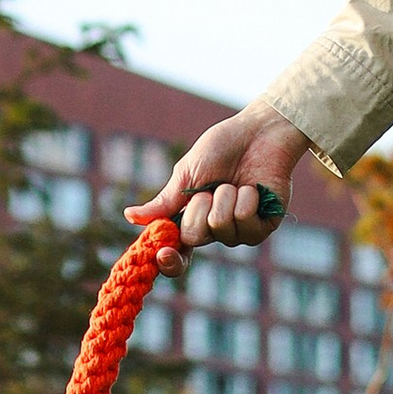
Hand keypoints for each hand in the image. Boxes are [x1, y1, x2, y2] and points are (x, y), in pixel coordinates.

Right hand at [131, 100, 310, 252]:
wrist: (258, 133)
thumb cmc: (221, 149)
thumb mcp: (186, 175)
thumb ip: (164, 202)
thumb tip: (129, 216)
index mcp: (192, 220)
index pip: (177, 253)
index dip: (169, 260)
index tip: (163, 254)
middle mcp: (215, 231)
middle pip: (194, 237)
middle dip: (198, 206)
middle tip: (211, 187)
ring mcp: (239, 232)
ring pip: (220, 227)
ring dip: (224, 196)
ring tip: (234, 183)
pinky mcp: (263, 227)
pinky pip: (246, 222)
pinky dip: (245, 198)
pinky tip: (254, 188)